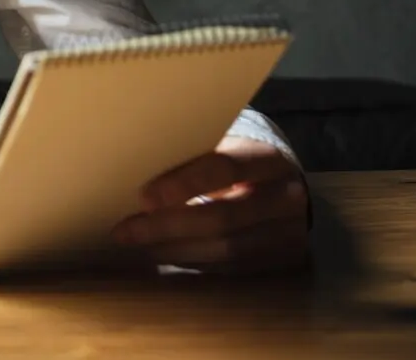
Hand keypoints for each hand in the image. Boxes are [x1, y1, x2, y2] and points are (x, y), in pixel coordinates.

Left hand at [111, 135, 310, 273]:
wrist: (288, 192)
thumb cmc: (239, 164)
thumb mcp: (227, 148)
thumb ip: (193, 156)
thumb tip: (135, 167)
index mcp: (267, 159)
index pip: (226, 167)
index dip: (186, 182)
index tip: (146, 197)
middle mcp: (285, 198)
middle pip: (223, 217)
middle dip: (169, 224)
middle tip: (127, 229)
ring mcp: (286, 234)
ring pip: (226, 248)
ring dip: (174, 248)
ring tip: (135, 243)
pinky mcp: (278, 262)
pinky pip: (229, 267)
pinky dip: (190, 261)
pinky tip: (160, 253)